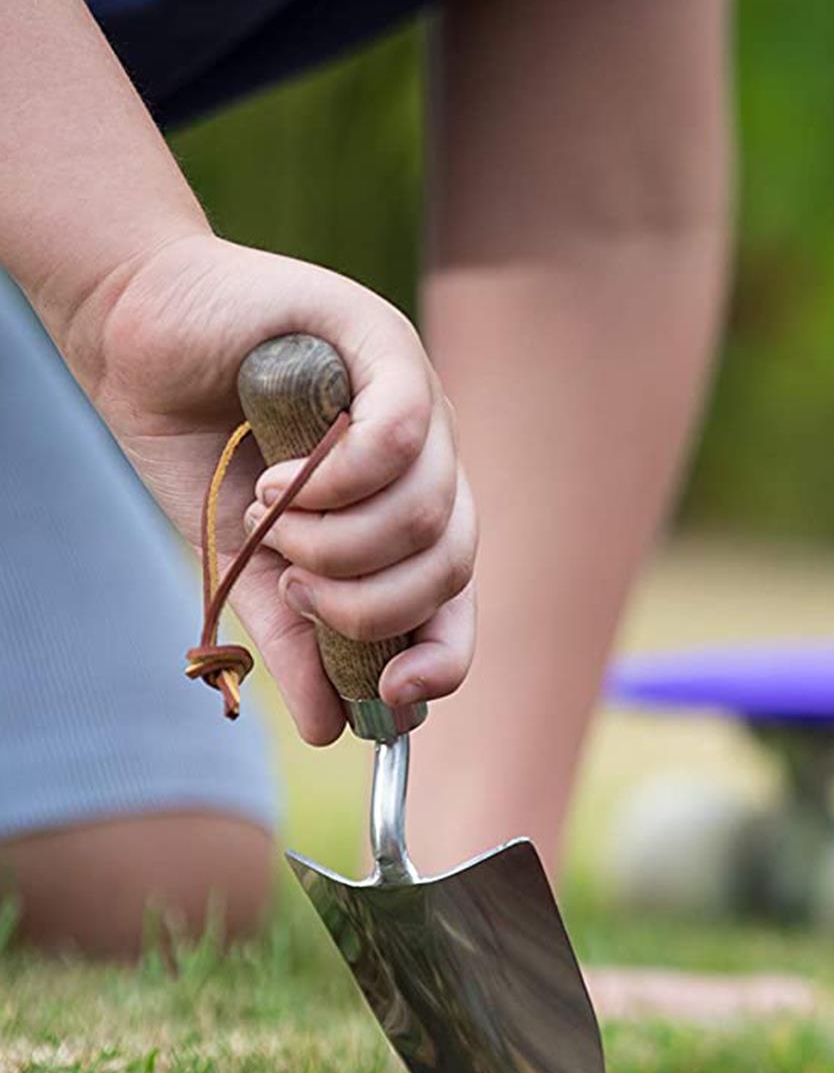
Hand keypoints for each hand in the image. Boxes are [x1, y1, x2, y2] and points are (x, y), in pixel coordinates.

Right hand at [74, 233, 475, 743]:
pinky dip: (339, 481)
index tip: (394, 696)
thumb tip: (332, 732)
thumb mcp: (252, 567)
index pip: (456, 602)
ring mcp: (420, 403)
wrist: (138, 341)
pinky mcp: (388, 344)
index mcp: (409, 520)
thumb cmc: (203, 449)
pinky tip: (284, 480)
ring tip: (273, 516)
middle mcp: (431, 465)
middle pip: (452, 565)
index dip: (441, 659)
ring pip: (425, 510)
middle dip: (369, 604)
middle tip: (296, 584)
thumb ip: (296, 640)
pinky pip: (402, 436)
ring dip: (337, 541)